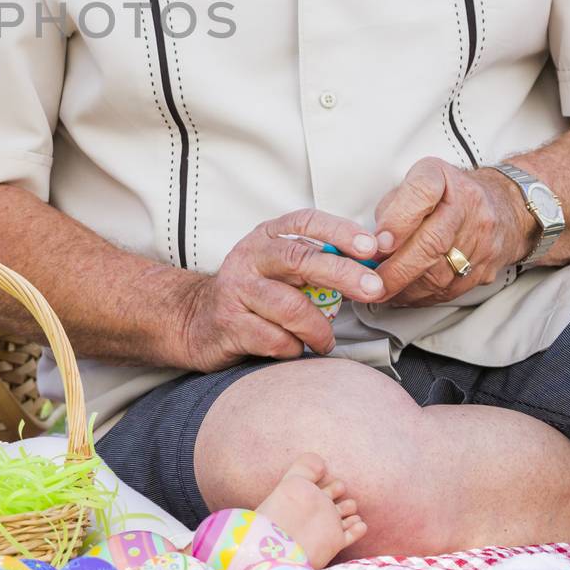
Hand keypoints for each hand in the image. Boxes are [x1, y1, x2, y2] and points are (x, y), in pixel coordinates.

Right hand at [177, 209, 386, 371]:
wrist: (195, 319)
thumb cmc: (254, 294)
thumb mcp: (280, 268)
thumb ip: (317, 263)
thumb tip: (371, 268)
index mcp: (267, 235)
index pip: (305, 222)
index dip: (340, 231)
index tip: (371, 247)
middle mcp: (250, 256)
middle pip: (300, 259)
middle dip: (342, 273)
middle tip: (373, 289)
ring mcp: (237, 289)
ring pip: (290, 307)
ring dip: (318, 328)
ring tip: (326, 340)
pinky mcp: (230, 324)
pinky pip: (276, 340)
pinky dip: (295, 348)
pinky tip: (294, 348)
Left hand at [370, 158, 536, 305]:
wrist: (504, 207)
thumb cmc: (446, 194)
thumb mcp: (414, 184)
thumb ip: (392, 207)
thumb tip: (371, 243)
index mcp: (443, 177)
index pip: (422, 192)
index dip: (399, 219)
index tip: (379, 242)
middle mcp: (468, 206)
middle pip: (432, 242)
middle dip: (396, 269)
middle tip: (370, 282)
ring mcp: (482, 239)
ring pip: (439, 274)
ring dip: (404, 288)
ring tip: (380, 291)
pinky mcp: (486, 268)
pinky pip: (449, 290)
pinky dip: (420, 296)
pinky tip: (402, 295)